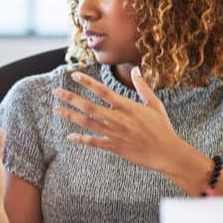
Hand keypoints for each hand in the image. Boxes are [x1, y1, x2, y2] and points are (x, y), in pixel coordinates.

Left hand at [52, 67, 184, 173]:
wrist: (167, 152)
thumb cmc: (162, 127)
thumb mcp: (154, 104)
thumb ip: (142, 86)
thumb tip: (136, 69)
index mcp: (126, 106)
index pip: (102, 91)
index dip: (87, 82)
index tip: (74, 75)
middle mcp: (117, 119)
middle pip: (89, 106)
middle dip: (71, 98)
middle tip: (56, 91)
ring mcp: (114, 133)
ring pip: (87, 123)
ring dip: (70, 115)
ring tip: (56, 109)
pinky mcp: (114, 146)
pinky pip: (94, 142)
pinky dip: (81, 139)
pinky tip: (70, 136)